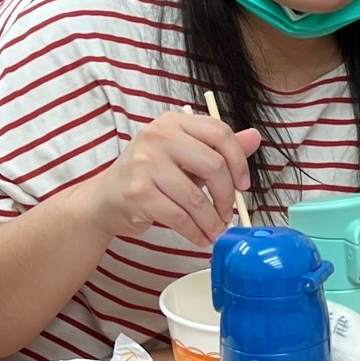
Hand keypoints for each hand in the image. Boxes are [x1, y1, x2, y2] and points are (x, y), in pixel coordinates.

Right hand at [82, 110, 261, 246]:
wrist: (104, 200)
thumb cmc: (148, 177)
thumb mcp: (184, 157)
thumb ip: (219, 148)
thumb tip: (255, 137)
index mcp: (173, 122)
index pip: (219, 133)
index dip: (239, 161)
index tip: (243, 185)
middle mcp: (158, 137)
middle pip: (213, 165)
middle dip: (228, 197)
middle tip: (229, 213)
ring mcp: (145, 164)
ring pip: (197, 198)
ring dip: (212, 221)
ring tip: (216, 230)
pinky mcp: (138, 193)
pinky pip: (179, 217)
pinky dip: (195, 232)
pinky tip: (200, 237)